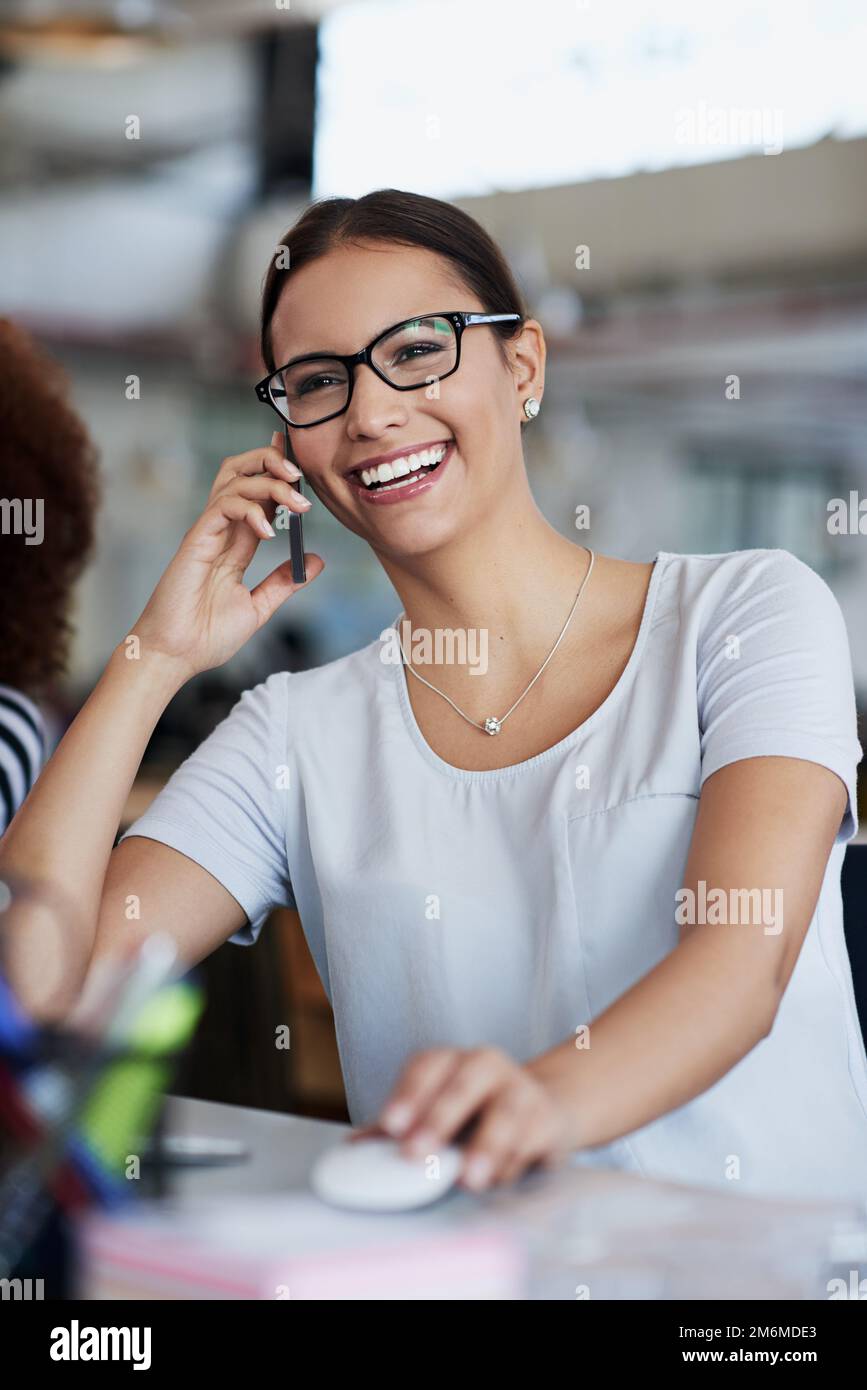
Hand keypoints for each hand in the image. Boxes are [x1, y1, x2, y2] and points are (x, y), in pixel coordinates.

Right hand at [132, 432, 323, 680]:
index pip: (258, 496)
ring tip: (297, 504)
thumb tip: (315, 561)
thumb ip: (283, 582)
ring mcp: (207, 533)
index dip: (279, 476)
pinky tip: (269, 531)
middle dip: (271, 462)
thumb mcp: (258, 607)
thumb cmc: (205, 636)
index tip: (303, 471)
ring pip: (233, 481)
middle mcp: (221, 532)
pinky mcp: (196, 541)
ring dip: (270, 483)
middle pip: (240, 473)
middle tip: (301, 476)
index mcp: (235, 544)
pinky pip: (222, 507)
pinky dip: (249, 509)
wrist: (176, 656)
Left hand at [352, 1045, 573, 1191]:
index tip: (389, 1126)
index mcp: (452, 1061)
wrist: (543, 1111)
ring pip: (505, 1112)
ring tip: (468, 1179)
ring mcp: (522, 1089)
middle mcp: (488, 1065)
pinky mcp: (549, 1119)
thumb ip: (400, 1129)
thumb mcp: (436, 1114)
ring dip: (486, 1146)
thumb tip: (353, 1152)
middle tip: (415, 1152)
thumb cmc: (475, 1115)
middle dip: (439, 1118)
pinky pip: (532, 1139)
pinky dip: (513, 1163)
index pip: (427, 1067)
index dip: (407, 1094)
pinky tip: (498, 1180)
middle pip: (464, 1084)